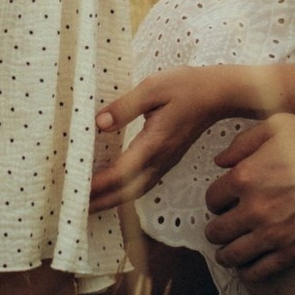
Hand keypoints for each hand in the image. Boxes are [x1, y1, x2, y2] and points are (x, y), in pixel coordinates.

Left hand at [88, 65, 250, 211]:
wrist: (219, 94)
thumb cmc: (187, 87)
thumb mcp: (153, 88)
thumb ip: (124, 107)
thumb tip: (99, 123)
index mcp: (154, 143)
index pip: (121, 172)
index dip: (97, 184)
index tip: (76, 189)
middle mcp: (160, 159)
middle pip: (126, 191)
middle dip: (100, 201)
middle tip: (75, 208)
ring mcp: (165, 161)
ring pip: (135, 190)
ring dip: (111, 200)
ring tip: (89, 204)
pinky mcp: (167, 159)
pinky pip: (143, 183)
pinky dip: (125, 192)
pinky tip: (113, 190)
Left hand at [203, 114, 294, 280]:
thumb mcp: (280, 126)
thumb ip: (244, 142)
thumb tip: (222, 162)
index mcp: (246, 176)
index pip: (212, 199)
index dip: (217, 200)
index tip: (226, 201)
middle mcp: (255, 208)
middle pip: (216, 231)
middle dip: (218, 227)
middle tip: (227, 225)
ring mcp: (274, 234)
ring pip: (231, 255)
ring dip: (227, 252)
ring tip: (232, 248)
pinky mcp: (293, 252)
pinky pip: (258, 271)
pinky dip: (249, 270)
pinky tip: (252, 262)